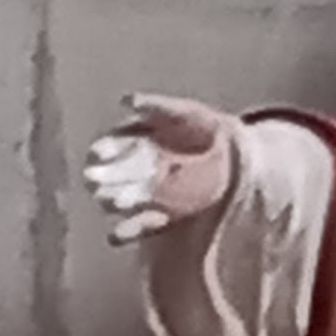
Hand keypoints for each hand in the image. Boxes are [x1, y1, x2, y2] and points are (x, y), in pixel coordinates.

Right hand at [83, 95, 238, 243]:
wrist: (242, 158)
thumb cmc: (210, 130)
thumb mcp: (187, 112)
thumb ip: (157, 106)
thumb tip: (126, 100)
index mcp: (142, 142)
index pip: (115, 146)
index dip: (104, 150)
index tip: (96, 154)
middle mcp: (143, 169)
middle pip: (117, 175)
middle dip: (105, 178)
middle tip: (93, 181)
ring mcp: (153, 193)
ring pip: (126, 199)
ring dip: (114, 201)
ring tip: (112, 202)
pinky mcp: (166, 215)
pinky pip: (144, 224)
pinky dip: (128, 231)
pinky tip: (114, 235)